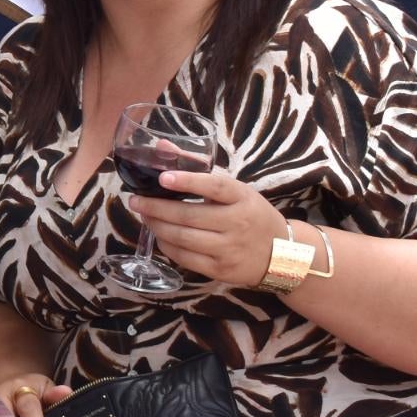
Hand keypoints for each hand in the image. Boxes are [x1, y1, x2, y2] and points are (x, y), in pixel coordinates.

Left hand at [128, 169, 286, 288]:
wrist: (281, 255)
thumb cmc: (250, 214)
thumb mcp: (234, 189)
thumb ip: (196, 168)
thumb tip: (161, 146)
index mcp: (242, 197)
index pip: (215, 186)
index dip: (188, 181)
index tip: (163, 177)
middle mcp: (238, 223)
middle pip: (189, 216)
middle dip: (156, 208)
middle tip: (135, 201)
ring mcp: (229, 249)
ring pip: (183, 238)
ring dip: (157, 226)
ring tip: (145, 216)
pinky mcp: (221, 270)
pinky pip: (185, 258)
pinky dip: (167, 245)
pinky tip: (159, 235)